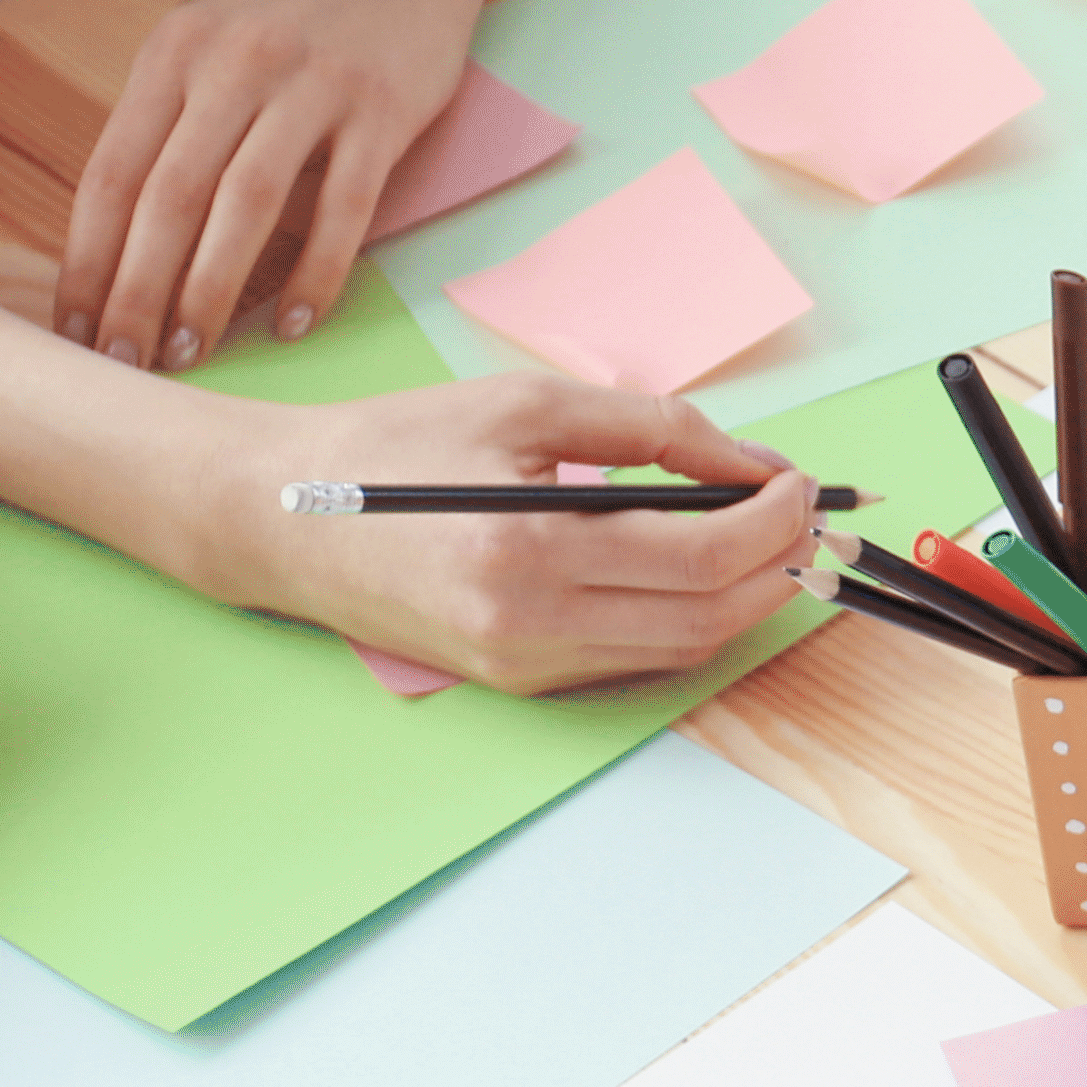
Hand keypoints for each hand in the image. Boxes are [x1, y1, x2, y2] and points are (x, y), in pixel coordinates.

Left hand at [56, 0, 494, 369]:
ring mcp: (309, 86)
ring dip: (214, 288)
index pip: (114, 170)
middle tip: (129, 362)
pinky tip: (295, 321)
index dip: (90, 255)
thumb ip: (175, 124)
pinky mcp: (381, 110)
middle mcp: (233, 65)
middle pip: (170, 195)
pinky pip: (342, 206)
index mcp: (175, 54)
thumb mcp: (213, 49)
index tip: (77, 324)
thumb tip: (134, 239)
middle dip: (140, 289)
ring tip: (196, 350)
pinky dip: (316, 270)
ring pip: (246, 204)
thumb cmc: (299, 18)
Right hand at [211, 379, 817, 693]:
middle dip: (777, 566)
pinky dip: (688, 618)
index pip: (702, 553)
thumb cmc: (396, 447)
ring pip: (684, 646)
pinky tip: (701, 573)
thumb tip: (751, 458)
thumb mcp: (523, 404)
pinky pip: (638, 658)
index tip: (803, 482)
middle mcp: (532, 623)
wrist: (281, 517)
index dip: (774, 519)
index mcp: (529, 548)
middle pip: (711, 613)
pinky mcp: (521, 682)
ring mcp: (527, 664)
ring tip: (766, 540)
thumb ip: (647, 426)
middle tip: (804, 517)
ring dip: (743, 598)